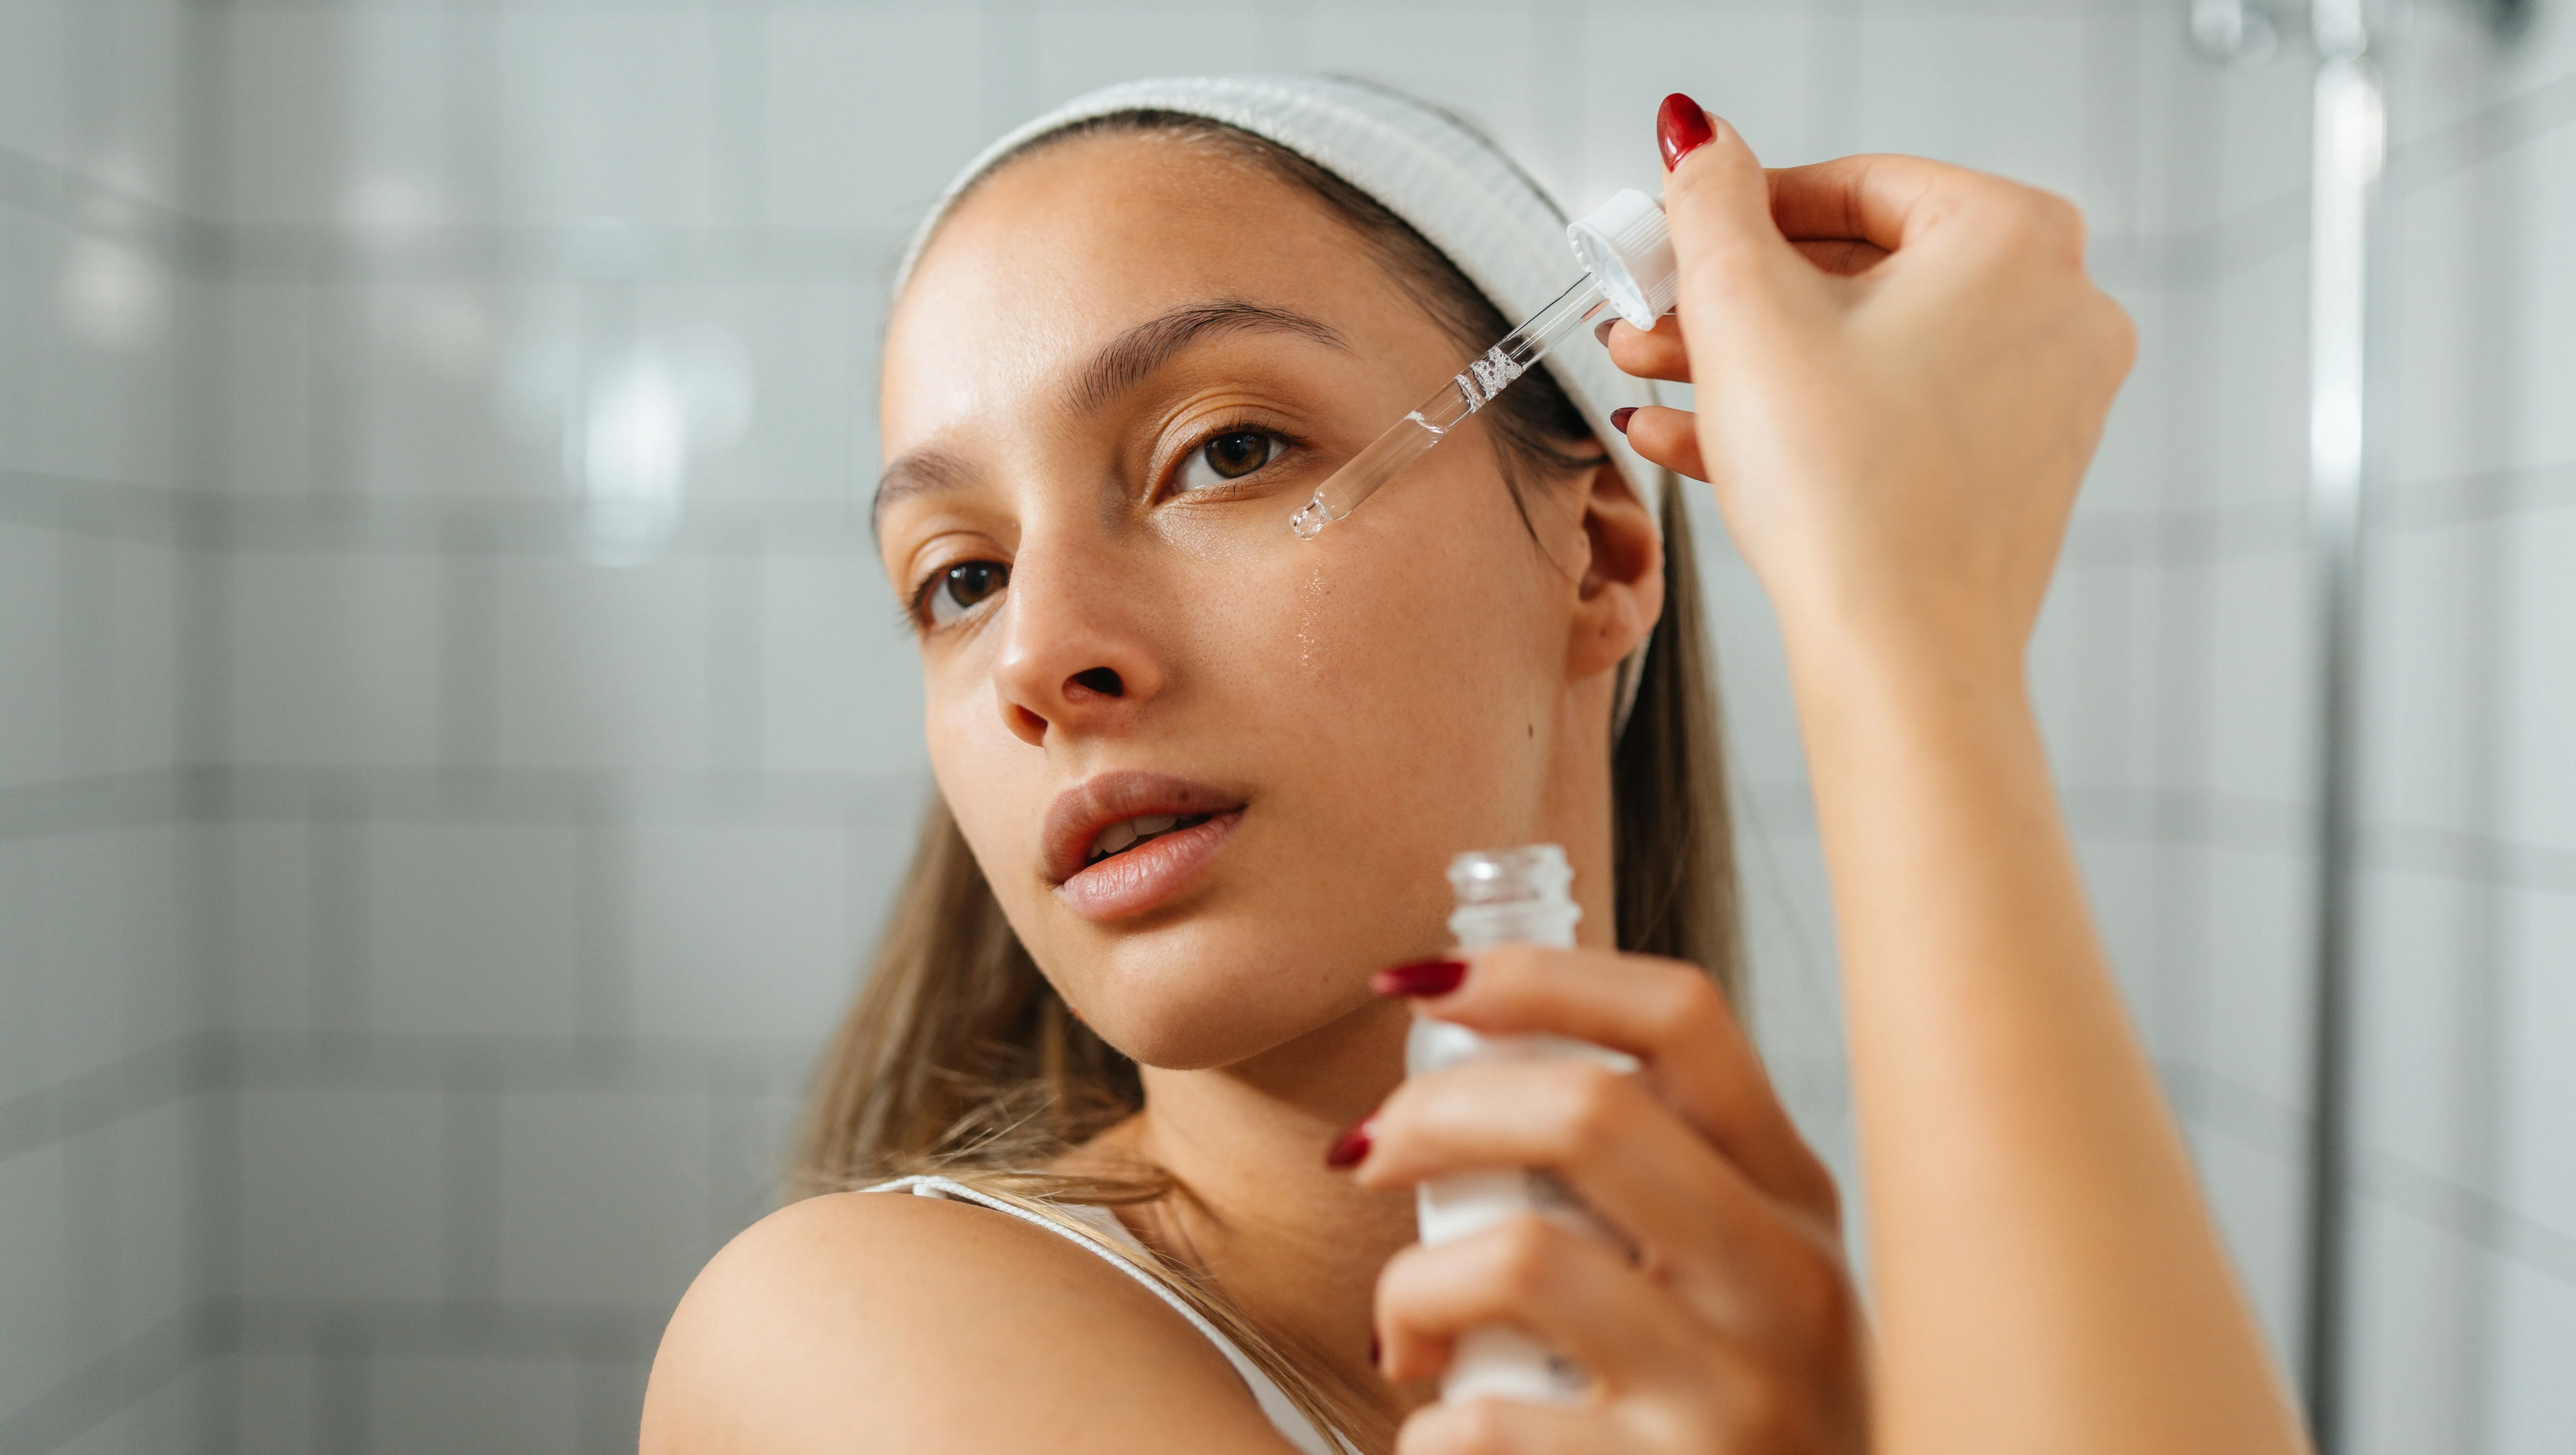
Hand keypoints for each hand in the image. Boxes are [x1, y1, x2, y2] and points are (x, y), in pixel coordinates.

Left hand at [1339, 949, 1866, 1453]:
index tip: (1424, 981)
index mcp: (1794, 1202)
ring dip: (1413, 1288)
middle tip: (1366, 1153)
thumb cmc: (1728, 1421)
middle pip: (1584, 1111)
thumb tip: (1466, 1055)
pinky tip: (1446, 1440)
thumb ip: (1651, 1184)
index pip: (1681, 1019)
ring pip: (1520, 1260)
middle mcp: (1788, 1283)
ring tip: (1409, 1337)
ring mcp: (1740, 1397)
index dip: (1535, 973)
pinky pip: (1483, 1425)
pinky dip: (1427, 1431)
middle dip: (1433, 1113)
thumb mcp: (1739, 1286)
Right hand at [1608, 102, 2135, 681]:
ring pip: (1867, 348)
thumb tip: (1698, 137)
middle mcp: (2055, 308)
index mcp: (2017, 238)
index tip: (1672, 238)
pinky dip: (1802, 417)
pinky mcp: (2008, 473)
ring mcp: (2041, 397)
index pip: (1855, 183)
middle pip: (1859, 269)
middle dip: (1732, 297)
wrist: (1902, 659)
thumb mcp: (1744, 310)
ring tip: (1651, 379)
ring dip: (1748, 362)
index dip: (1741, 208)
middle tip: (1647, 315)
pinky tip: (1697, 438)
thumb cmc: (1848, 494)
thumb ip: (1711, 201)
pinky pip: (1891, 414)